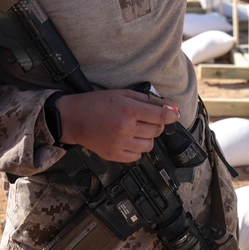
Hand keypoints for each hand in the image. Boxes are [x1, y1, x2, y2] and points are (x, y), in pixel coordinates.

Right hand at [56, 89, 180, 161]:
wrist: (74, 119)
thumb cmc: (96, 103)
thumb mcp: (120, 93)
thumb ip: (144, 99)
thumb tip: (165, 106)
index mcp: (129, 110)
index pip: (160, 115)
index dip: (171, 115)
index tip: (174, 115)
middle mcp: (126, 128)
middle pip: (156, 130)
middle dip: (156, 124)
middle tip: (147, 119)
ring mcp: (120, 143)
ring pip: (149, 145)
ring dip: (147, 137)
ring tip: (136, 130)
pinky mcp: (114, 155)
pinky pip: (137, 156)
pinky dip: (136, 148)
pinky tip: (128, 139)